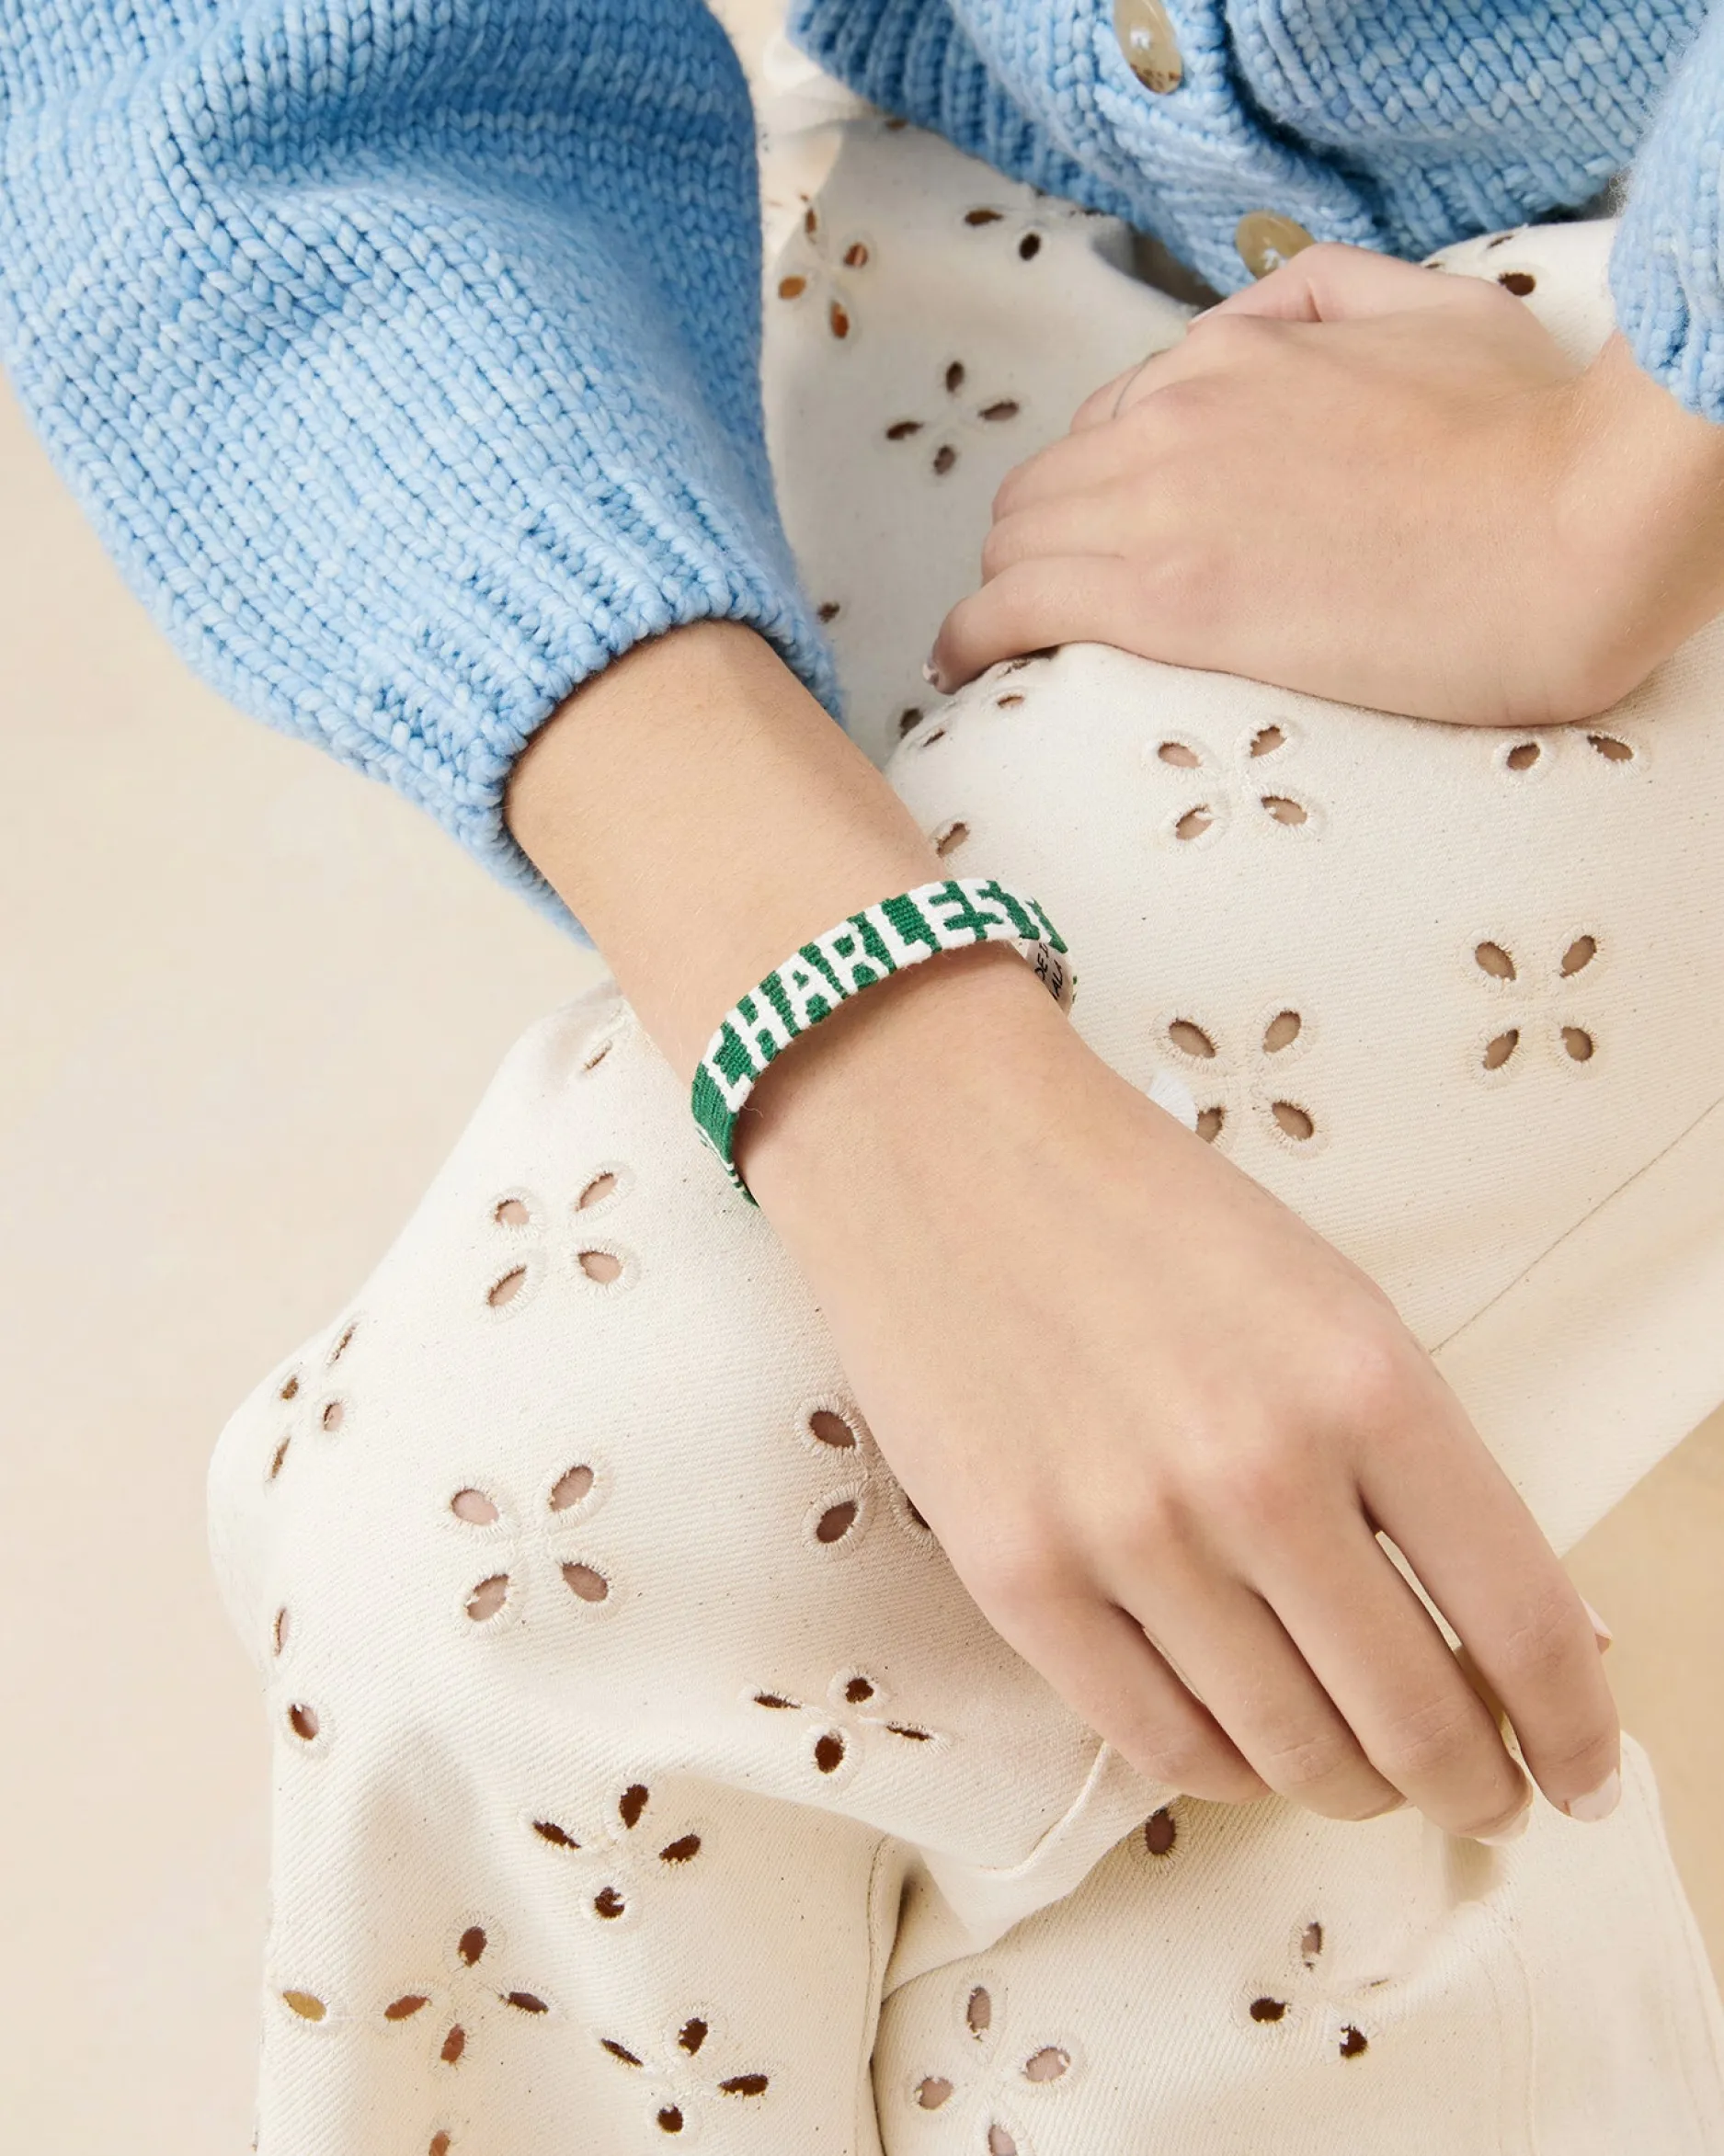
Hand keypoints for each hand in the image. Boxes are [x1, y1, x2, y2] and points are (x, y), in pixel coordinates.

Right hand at [742, 945, 1619, 1839]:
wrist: (940, 1141)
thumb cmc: (1143, 1207)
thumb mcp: (1325, 1299)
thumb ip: (1420, 1461)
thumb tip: (1523, 1623)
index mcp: (1367, 1380)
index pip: (1521, 1619)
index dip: (1572, 1728)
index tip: (1581, 1771)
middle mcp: (1257, 1472)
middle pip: (1414, 1721)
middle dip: (1465, 1783)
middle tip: (1472, 1790)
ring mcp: (1128, 1534)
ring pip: (1287, 1753)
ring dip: (1345, 1781)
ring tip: (1354, 1761)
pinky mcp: (1015, 1575)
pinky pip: (1157, 1742)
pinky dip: (1223, 1766)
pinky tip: (1240, 1739)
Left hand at [932, 245, 1723, 726]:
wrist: (1574, 531)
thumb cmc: (1532, 435)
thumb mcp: (1435, 309)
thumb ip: (1327, 294)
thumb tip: (1248, 313)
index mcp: (1232, 359)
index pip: (1102, 427)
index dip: (1089, 492)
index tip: (1093, 540)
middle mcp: (1176, 421)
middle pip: (1041, 487)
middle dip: (1034, 545)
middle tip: (1046, 608)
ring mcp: (1164, 508)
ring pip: (1015, 544)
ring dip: (1003, 592)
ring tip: (1004, 647)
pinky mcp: (1168, 601)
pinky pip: (1016, 607)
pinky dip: (972, 635)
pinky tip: (961, 666)